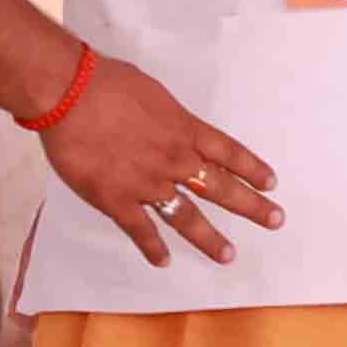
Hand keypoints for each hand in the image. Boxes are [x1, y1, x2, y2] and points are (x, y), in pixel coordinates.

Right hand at [42, 54, 280, 267]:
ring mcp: (147, 183)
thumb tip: (171, 126)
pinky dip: (152, 247)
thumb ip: (169, 119)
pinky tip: (163, 261)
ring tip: (228, 255)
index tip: (272, 184)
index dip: (253, 169)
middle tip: (275, 220)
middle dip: (251, 206)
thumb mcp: (156, 96)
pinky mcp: (115, 199)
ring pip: (187, 217)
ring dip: (209, 238)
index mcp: (187, 131)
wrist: (71, 94)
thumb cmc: (110, 84)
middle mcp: (176, 161)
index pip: (231, 153)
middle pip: (221, 188)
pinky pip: (139, 229)